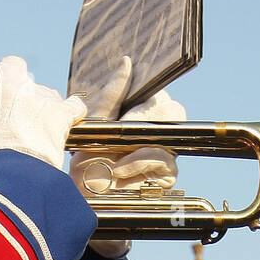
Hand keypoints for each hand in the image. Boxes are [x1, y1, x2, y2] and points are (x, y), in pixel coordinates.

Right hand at [0, 55, 85, 169]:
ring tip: (36, 127)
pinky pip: (73, 105)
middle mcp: (11, 80)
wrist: (8, 172)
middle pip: (14, 66)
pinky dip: (71, 112)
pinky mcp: (61, 111)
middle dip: (15, 80)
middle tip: (12, 104)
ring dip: (41, 102)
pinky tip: (67, 122)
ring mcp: (38, 93)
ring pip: (42, 89)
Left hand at [68, 57, 184, 257]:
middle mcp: (162, 129)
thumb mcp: (95, 123)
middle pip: (174, 112)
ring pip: (167, 138)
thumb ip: (111, 95)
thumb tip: (126, 63)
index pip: (159, 93)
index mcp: (145, 111)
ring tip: (113, 159)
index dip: (145, 98)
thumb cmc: (89, 157)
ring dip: (136, 148)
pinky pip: (163, 163)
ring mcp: (168, 152)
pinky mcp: (168, 175)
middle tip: (122, 131)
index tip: (125, 110)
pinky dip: (138, 166)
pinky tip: (119, 172)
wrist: (85, 197)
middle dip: (144, 121)